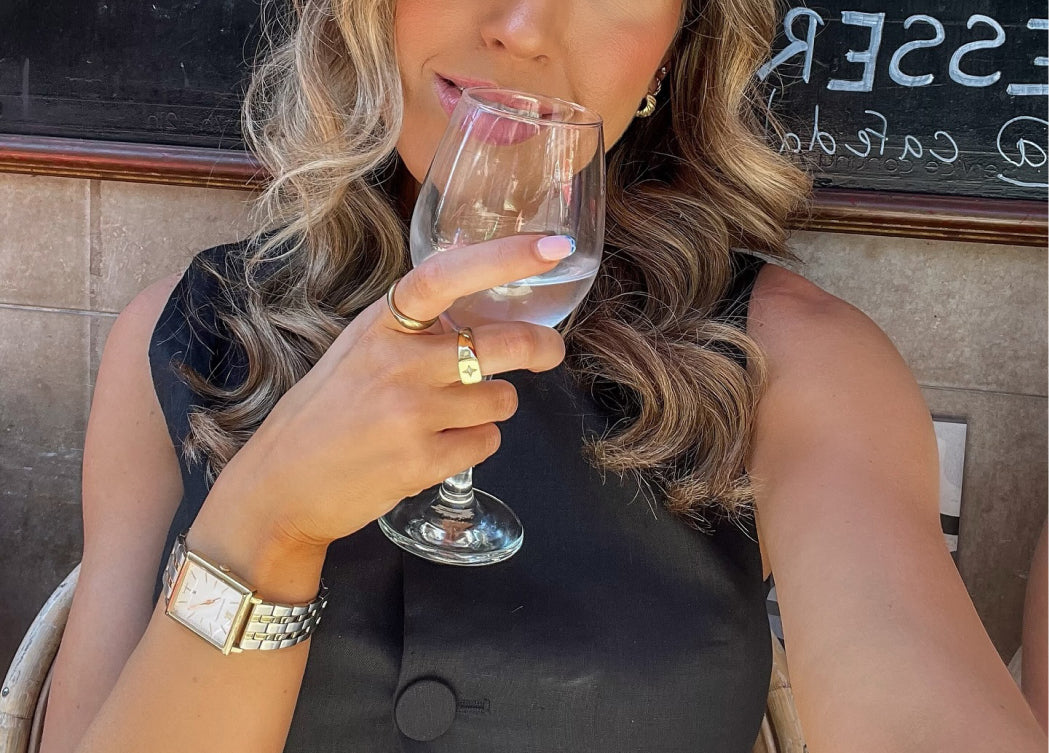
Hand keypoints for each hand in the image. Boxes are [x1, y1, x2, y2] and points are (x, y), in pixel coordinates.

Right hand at [204, 234, 573, 550]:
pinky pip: (487, 442)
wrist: (281, 487)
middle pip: (502, 343)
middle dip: (540, 347)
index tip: (553, 248)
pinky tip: (438, 447)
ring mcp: (410, 413)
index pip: (446, 275)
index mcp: (381, 324)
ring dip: (491, 407)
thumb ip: (413, 319)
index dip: (504, 257)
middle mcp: (397, 361)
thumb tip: (472, 267)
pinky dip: (475, 444)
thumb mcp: (359, 348)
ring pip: (501, 399)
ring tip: (449, 417)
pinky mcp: (423, 461)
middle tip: (548, 352)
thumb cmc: (326, 412)